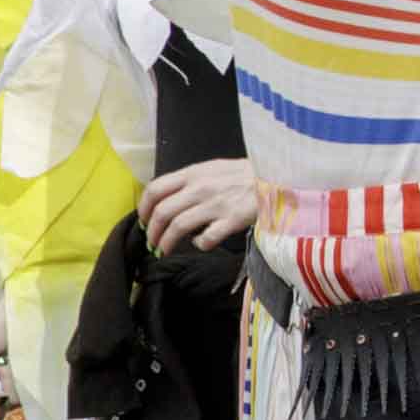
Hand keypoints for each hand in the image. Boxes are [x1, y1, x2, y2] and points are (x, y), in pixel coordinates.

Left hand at [138, 157, 255, 253]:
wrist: (275, 178)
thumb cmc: (244, 174)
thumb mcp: (213, 168)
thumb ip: (191, 180)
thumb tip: (169, 197)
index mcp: (193, 173)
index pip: (156, 189)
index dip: (143, 208)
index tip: (143, 220)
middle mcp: (200, 188)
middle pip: (163, 212)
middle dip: (152, 232)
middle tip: (152, 242)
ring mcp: (216, 205)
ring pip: (178, 227)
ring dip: (166, 243)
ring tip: (164, 250)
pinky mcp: (231, 220)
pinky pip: (206, 238)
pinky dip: (198, 244)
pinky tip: (200, 243)